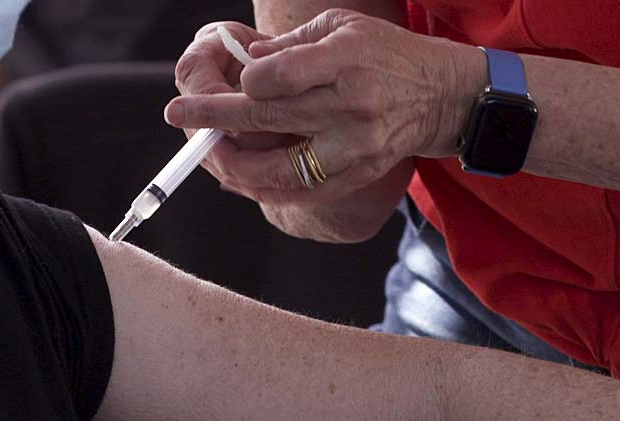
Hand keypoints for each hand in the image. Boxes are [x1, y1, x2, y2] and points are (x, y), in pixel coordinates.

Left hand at [168, 9, 479, 204]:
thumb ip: (292, 47)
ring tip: (206, 152)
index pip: (278, 78)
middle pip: (269, 118)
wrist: (441, 97)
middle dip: (215, 118)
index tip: (229, 79)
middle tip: (178, 114)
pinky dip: (261, 189)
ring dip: (232, 165)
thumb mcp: (343, 28)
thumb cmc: (384, 55)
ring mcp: (353, 147)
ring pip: (278, 169)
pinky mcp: (356, 175)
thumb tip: (247, 65)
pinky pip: (298, 193)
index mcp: (346, 61)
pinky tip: (236, 178)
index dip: (244, 82)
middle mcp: (350, 107)